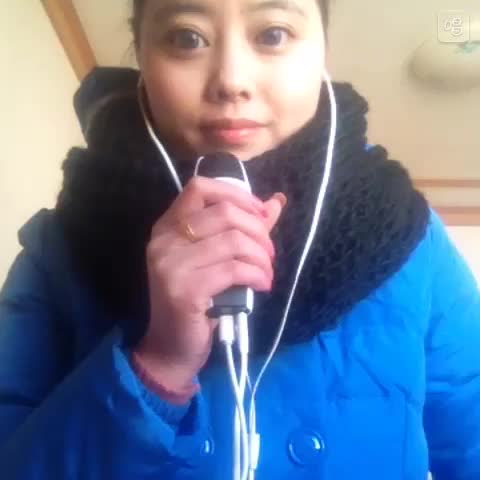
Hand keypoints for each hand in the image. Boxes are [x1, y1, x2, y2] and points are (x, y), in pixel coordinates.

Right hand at [136, 176, 285, 390]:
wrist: (171, 348)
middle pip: (224, 212)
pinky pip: (234, 269)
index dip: (237, 195)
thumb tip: (276, 201)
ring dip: (261, 257)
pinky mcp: (184, 290)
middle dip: (258, 230)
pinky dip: (257, 275)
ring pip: (233, 240)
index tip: (260, 214)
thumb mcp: (217, 260)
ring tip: (267, 272)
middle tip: (269, 253)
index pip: (200, 188)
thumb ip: (243, 228)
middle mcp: (164, 240)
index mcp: (167, 227)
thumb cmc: (197, 301)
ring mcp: (170, 264)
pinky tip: (262, 285)